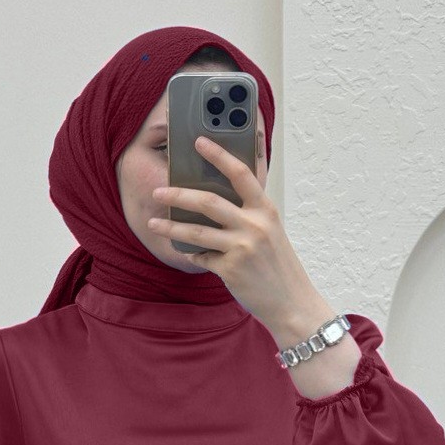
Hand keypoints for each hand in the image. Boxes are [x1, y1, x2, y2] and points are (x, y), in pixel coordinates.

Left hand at [147, 135, 323, 324]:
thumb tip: (214, 198)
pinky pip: (202, 258)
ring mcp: (242, 248)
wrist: (291, 302)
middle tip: (158, 192)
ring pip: (196, 232)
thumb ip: (249, 213)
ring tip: (153, 223)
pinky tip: (185, 253)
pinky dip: (192, 255)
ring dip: (170, 227)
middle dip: (178, 195)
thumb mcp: (271, 231)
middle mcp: (255, 225)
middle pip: (208, 202)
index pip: (240, 174)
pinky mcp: (231, 270)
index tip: (199, 142)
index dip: (219, 155)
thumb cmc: (278, 265)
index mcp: (266, 210)